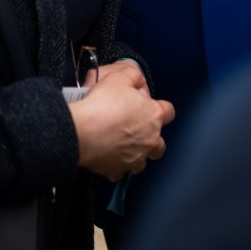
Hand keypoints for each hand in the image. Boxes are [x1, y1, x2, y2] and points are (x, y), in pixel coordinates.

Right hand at [69, 59, 175, 179]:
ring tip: (121, 147)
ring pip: (142, 162)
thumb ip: (133, 77)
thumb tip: (137, 80)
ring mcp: (134, 158)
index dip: (160, 108)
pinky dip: (115, 166)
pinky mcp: (117, 170)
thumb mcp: (120, 77)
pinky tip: (107, 157)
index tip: (150, 107)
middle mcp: (149, 140)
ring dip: (134, 155)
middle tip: (136, 131)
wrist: (81, 130)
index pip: (169, 112)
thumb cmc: (102, 105)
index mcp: (153, 116)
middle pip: (159, 144)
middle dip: (151, 139)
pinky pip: (120, 172)